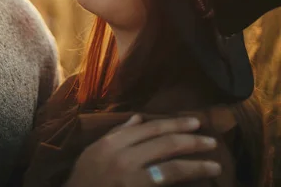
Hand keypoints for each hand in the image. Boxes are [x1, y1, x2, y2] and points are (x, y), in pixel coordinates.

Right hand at [65, 114, 220, 186]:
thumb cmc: (84, 178)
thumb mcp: (95, 150)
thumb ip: (118, 133)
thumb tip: (138, 118)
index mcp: (114, 143)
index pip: (151, 129)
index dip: (175, 124)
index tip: (195, 123)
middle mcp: (124, 159)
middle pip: (165, 145)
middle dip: (191, 141)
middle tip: (211, 141)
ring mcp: (133, 180)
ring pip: (171, 168)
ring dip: (196, 166)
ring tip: (215, 165)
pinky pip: (165, 186)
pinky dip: (182, 183)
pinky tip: (197, 183)